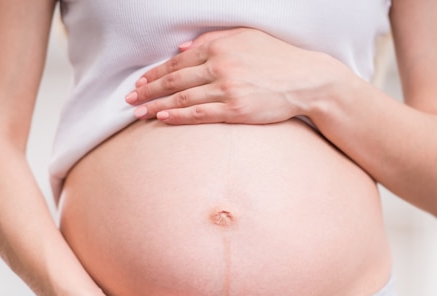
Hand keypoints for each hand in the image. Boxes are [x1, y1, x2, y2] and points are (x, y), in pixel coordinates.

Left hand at [125, 28, 328, 124]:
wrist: (307, 80)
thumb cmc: (278, 57)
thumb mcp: (246, 37)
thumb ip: (213, 39)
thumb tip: (183, 47)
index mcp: (220, 46)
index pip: (178, 61)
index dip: (155, 73)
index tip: (140, 83)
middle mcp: (220, 66)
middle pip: (175, 80)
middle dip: (148, 90)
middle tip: (129, 100)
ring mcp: (228, 89)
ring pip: (182, 98)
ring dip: (156, 106)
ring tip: (138, 113)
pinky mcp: (236, 110)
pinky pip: (200, 114)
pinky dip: (178, 116)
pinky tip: (162, 119)